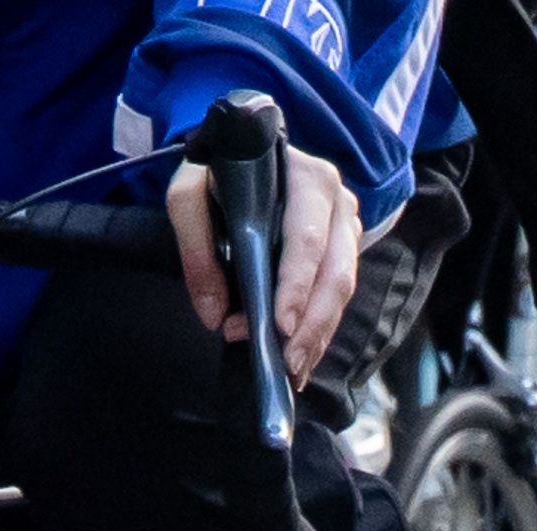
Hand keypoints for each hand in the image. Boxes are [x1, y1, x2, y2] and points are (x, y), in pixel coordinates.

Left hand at [173, 142, 357, 381]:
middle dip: (312, 325)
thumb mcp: (190, 195)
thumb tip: (212, 314)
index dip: (296, 286)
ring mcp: (346, 228)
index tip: (282, 326)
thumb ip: (195, 249)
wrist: (243, 154)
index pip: (308, 239)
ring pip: (342, 290)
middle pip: (335, 273)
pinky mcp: (344, 250)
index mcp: (306, 179)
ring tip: (294, 370)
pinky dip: (320, 330)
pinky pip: (337, 297)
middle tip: (288, 364)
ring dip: (318, 335)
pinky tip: (302, 355)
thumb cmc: (219, 172)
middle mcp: (337, 202)